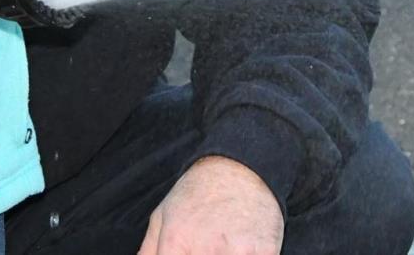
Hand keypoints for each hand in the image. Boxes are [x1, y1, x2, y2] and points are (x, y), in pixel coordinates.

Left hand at [137, 157, 283, 254]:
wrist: (240, 167)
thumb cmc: (198, 194)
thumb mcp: (163, 216)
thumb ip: (148, 252)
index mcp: (176, 242)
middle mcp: (205, 248)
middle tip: (206, 251)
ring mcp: (237, 252)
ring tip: (223, 248)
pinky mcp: (265, 252)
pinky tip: (242, 249)